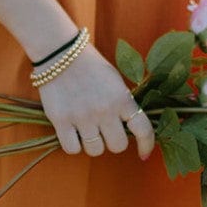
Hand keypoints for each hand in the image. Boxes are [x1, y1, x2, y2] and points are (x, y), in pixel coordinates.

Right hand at [37, 43, 156, 161]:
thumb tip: (131, 129)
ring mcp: (82, 116)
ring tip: (86, 129)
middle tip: (104, 130)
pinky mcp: (61, 120)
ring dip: (92, 143)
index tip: (143, 155)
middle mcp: (105, 110)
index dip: (146, 145)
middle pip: (118, 146)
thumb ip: (124, 104)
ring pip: (95, 150)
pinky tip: (72, 132)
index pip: (143, 130)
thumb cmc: (90, 66)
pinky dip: (74, 144)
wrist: (60, 51)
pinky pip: (72, 149)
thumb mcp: (115, 81)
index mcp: (122, 99)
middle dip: (112, 140)